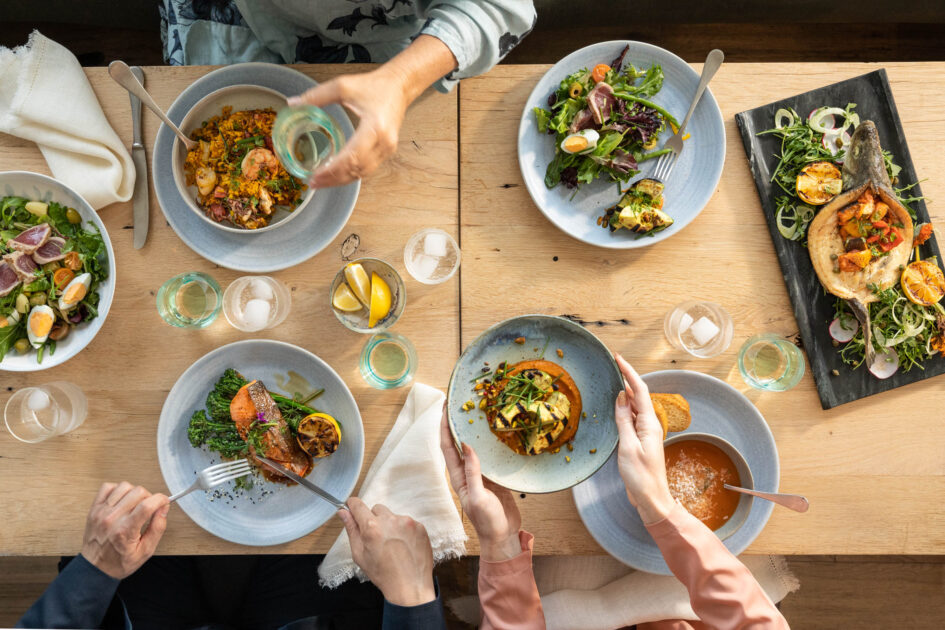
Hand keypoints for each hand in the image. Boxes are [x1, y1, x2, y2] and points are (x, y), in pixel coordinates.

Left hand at [80, 482, 169, 578]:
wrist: (95, 568)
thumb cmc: (118, 562)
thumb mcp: (145, 551)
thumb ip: (157, 528)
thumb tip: (163, 509)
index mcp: (125, 531)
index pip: (147, 505)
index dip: (161, 500)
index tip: (164, 502)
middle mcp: (111, 519)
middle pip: (138, 492)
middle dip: (149, 497)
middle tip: (149, 508)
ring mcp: (101, 512)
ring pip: (124, 486)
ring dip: (134, 493)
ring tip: (134, 505)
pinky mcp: (94, 509)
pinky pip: (108, 487)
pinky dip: (118, 490)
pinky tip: (122, 501)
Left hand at [287, 67, 407, 187]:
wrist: (399, 86)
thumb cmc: (375, 86)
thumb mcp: (342, 86)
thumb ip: (317, 96)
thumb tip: (293, 104)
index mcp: (374, 127)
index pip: (351, 157)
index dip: (332, 170)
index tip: (315, 175)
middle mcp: (384, 142)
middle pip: (356, 170)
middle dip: (334, 180)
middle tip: (313, 182)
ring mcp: (387, 149)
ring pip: (362, 173)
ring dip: (342, 180)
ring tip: (322, 181)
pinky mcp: (387, 151)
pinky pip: (368, 168)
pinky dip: (351, 174)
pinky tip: (337, 174)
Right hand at [338, 498, 434, 606]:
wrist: (410, 586)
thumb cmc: (384, 574)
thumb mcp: (360, 555)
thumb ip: (351, 530)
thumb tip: (343, 513)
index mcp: (372, 527)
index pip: (358, 505)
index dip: (353, 506)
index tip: (352, 507)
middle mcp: (390, 520)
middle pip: (377, 509)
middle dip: (374, 520)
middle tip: (376, 538)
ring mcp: (407, 522)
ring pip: (393, 516)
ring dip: (390, 525)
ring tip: (393, 545)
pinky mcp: (419, 526)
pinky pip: (407, 522)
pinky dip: (404, 531)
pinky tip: (404, 546)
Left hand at [439, 409, 522, 561]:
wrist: (502, 536)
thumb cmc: (487, 521)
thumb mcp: (478, 496)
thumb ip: (473, 471)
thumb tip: (466, 445)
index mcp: (458, 477)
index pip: (447, 446)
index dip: (444, 426)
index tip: (444, 407)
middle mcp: (467, 472)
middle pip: (458, 442)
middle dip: (457, 423)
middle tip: (460, 403)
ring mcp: (480, 474)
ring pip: (474, 446)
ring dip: (473, 431)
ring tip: (477, 412)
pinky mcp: (493, 477)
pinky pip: (489, 455)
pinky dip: (489, 442)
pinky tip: (496, 432)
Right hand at [613, 353, 675, 524]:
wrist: (651, 498)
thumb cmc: (641, 476)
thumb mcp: (628, 446)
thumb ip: (624, 420)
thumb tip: (620, 397)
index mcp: (649, 424)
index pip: (639, 390)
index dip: (629, 372)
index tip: (618, 358)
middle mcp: (649, 425)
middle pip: (637, 395)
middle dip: (626, 378)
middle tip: (612, 364)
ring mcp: (645, 432)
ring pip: (634, 406)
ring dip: (624, 392)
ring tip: (611, 380)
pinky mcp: (639, 440)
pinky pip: (631, 418)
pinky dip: (622, 408)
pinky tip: (615, 407)